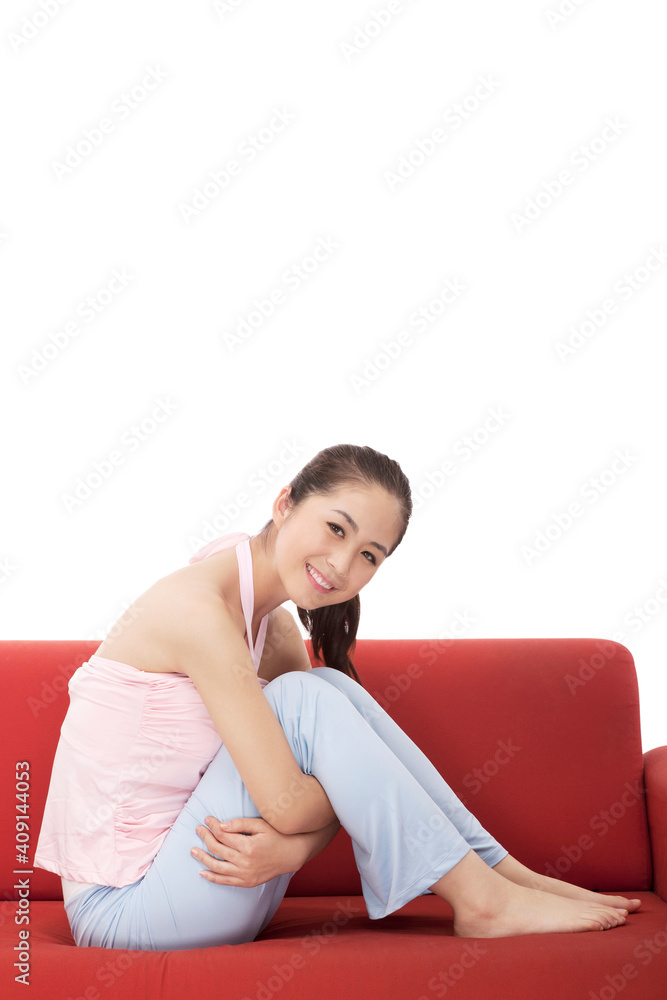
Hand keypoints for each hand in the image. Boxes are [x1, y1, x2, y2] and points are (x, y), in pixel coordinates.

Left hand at [190, 815, 312, 887]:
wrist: (291, 854)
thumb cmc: (276, 836)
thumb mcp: (261, 825)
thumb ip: (240, 824)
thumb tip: (221, 825)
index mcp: (248, 846)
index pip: (223, 835)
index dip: (212, 826)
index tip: (206, 819)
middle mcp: (245, 862)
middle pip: (218, 849)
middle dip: (205, 837)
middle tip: (198, 829)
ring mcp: (245, 874)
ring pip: (217, 867)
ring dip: (203, 858)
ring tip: (193, 851)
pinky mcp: (247, 882)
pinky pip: (225, 881)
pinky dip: (212, 877)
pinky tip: (202, 872)